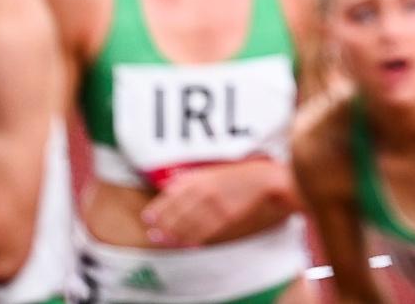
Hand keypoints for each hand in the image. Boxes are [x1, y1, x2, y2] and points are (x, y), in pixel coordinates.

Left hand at [141, 160, 286, 246]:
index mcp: (200, 178)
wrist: (265, 180)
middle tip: (153, 234)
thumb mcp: (213, 169)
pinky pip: (205, 233)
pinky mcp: (226, 218)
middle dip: (163, 225)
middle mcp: (204, 192)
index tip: (148, 217)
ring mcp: (215, 206)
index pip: (172, 196)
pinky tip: (186, 244)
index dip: (158, 208)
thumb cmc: (241, 173)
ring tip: (164, 241)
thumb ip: (192, 178)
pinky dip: (193, 240)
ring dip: (174, 235)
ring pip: (188, 225)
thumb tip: (170, 186)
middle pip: (177, 212)